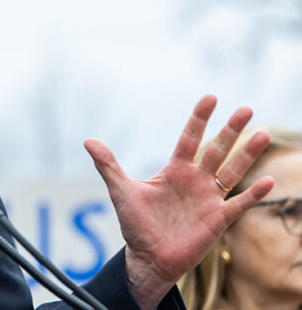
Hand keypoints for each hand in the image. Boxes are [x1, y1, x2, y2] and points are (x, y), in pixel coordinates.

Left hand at [84, 94, 272, 308]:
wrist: (148, 257)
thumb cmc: (135, 225)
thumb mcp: (121, 192)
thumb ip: (108, 166)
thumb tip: (88, 140)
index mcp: (174, 170)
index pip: (189, 138)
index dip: (199, 119)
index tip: (211, 98)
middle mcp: (195, 180)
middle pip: (217, 150)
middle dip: (231, 130)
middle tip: (247, 109)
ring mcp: (209, 198)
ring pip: (232, 172)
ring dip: (248, 154)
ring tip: (263, 134)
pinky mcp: (218, 219)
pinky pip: (239, 204)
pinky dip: (253, 194)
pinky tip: (268, 180)